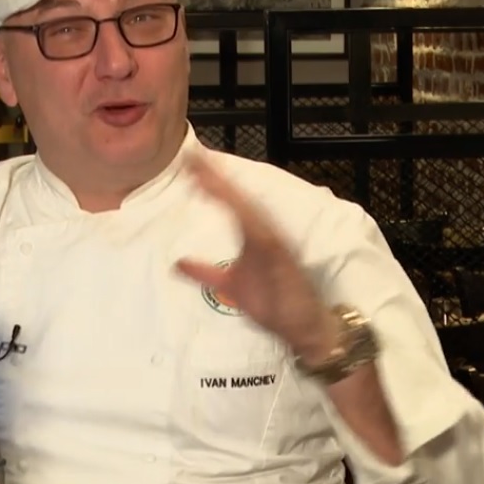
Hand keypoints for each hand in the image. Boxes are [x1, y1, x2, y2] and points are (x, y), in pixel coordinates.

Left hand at [175, 153, 337, 362]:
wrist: (306, 327)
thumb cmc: (274, 302)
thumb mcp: (230, 284)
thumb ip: (203, 272)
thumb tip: (177, 262)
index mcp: (253, 235)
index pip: (229, 204)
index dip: (210, 183)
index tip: (191, 162)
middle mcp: (264, 233)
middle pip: (237, 199)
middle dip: (216, 178)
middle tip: (194, 156)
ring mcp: (274, 242)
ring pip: (247, 209)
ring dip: (228, 190)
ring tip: (208, 172)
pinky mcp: (281, 256)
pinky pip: (262, 232)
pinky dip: (248, 215)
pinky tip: (232, 201)